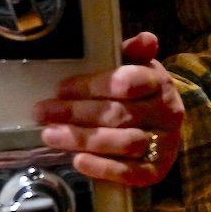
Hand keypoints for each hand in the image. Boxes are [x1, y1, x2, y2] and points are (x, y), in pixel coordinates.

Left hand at [34, 31, 183, 186]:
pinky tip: (79, 161)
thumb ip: (134, 52)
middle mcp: (168, 114)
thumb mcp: (138, 68)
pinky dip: (104, 168)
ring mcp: (163, 144)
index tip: (61, 88)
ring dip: (85, 140)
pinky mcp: (156, 170)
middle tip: (43, 112)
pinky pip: (132, 173)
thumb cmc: (140, 94)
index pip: (129, 82)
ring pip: (125, 143)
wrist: (164, 129)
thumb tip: (146, 39)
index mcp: (160, 83)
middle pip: (120, 114)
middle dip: (78, 113)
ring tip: (51, 135)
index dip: (93, 85)